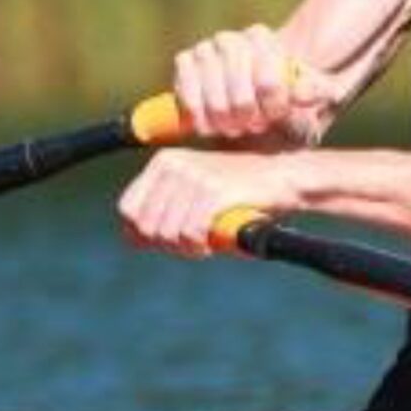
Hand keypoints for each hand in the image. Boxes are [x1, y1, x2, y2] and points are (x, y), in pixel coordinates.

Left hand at [118, 148, 299, 255]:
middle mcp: (174, 165)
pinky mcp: (214, 192)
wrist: (283, 176)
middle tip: (191, 245)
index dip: (141, 233)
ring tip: (203, 244)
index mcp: (163, 162)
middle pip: (146, 225)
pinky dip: (200, 246)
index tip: (166, 241)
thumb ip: (161, 213)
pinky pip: (191, 233)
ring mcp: (193, 177)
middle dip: (166, 244)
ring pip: (167, 232)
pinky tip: (212, 244)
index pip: (127, 208)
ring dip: (185, 248)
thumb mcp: (194, 196)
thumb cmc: (238, 192)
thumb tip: (130, 239)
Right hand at [170, 26, 326, 145]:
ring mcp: (203, 51)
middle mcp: (229, 39)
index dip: (273, 109)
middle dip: (250, 119)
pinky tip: (213, 125)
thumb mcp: (312, 92)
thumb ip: (320, 91)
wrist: (249, 94)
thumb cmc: (284, 94)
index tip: (275, 116)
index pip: (268, 82)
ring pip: (215, 102)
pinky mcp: (184, 65)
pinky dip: (202, 119)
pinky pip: (189, 98)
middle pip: (240, 97)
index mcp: (261, 38)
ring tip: (236, 127)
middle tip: (254, 125)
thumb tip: (311, 94)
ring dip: (227, 124)